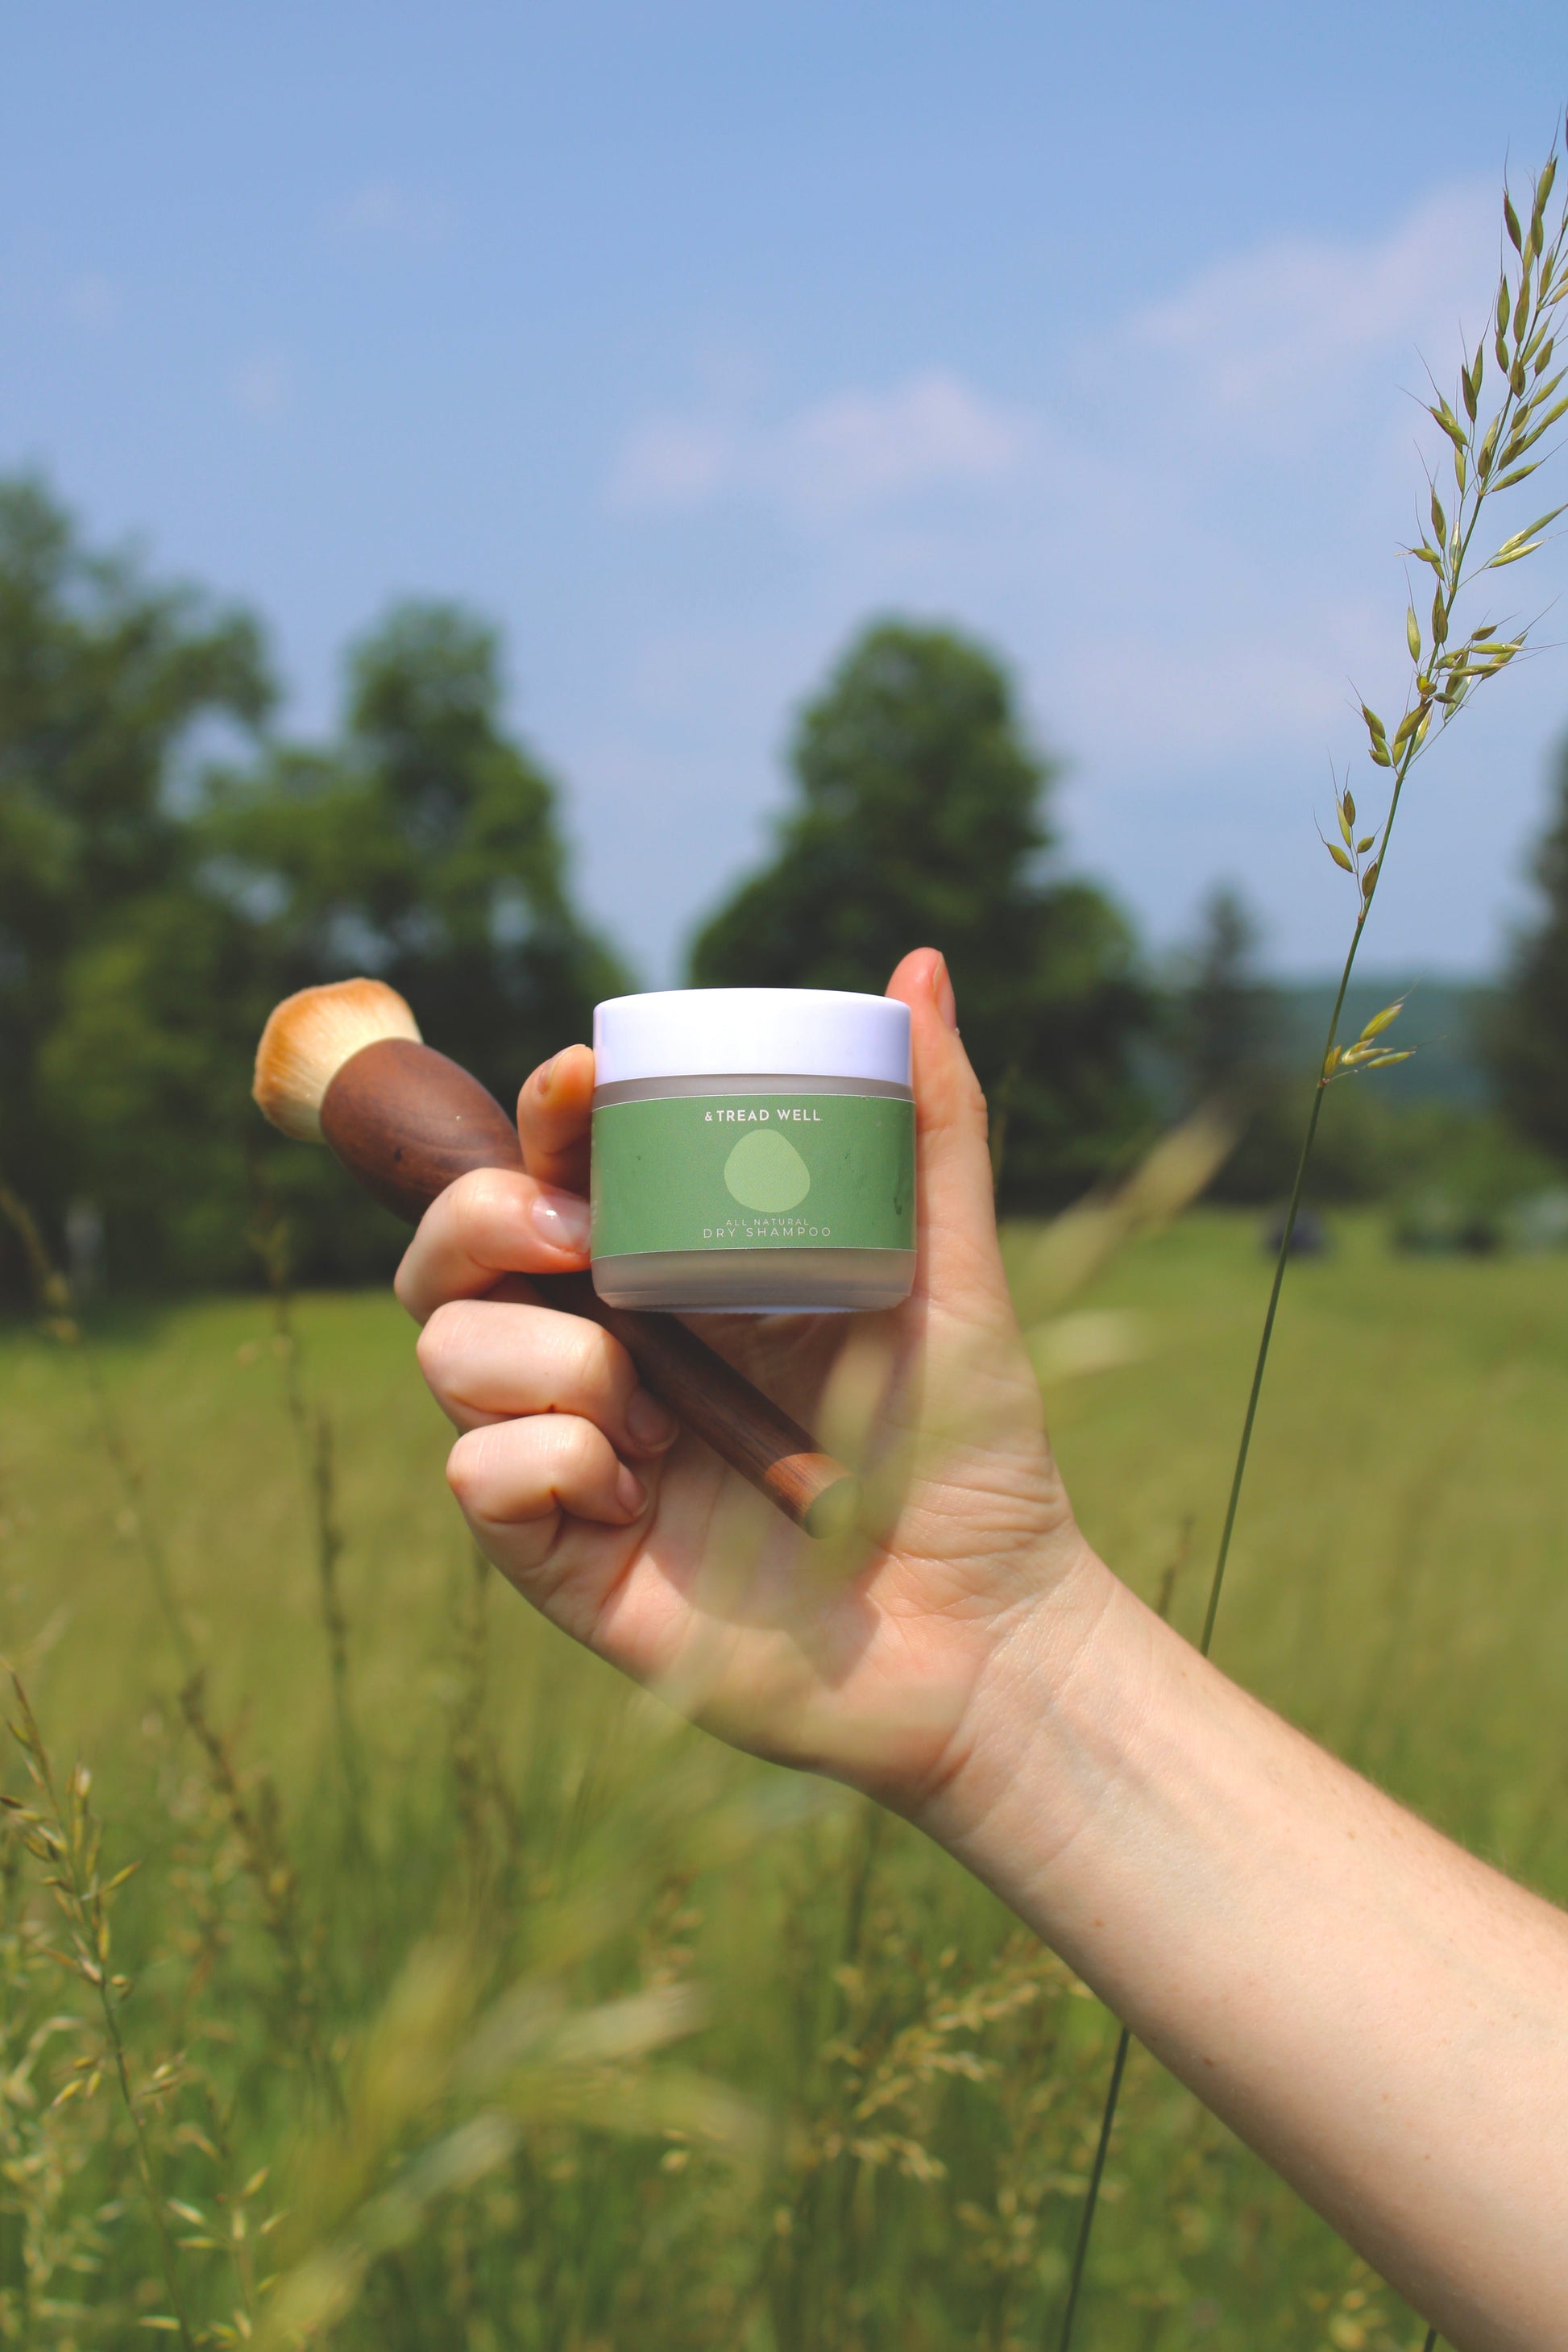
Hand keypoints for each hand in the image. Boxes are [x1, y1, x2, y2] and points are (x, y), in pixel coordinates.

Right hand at [396, 949, 1092, 1810]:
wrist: (979, 1632)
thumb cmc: (968, 1453)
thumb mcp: (949, 1273)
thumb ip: (931, 1126)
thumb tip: (920, 963)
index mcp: (675, 1272)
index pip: (563, 1164)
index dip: (546, 1111)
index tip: (582, 1080)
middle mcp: (606, 1347)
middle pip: (458, 1244)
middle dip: (482, 1213)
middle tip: (578, 1234)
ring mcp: (573, 1448)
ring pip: (449, 1348)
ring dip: (545, 1360)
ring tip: (649, 1417)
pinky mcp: (555, 1551)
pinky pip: (476, 1473)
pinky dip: (548, 1464)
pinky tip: (637, 1496)